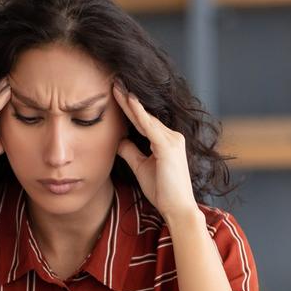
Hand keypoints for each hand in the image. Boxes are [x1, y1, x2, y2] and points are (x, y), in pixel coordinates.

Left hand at [112, 79, 198, 219]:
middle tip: (114, 81)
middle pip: (144, 115)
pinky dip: (139, 113)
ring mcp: (172, 141)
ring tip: (116, 86)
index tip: (115, 94)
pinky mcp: (168, 148)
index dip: (128, 108)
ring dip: (130, 102)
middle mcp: (172, 137)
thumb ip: (131, 152)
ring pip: (146, 118)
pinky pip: (150, 127)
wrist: (177, 208)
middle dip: (127, 99)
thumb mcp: (141, 167)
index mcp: (166, 141)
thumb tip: (119, 140)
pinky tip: (129, 101)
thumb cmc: (162, 191)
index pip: (143, 121)